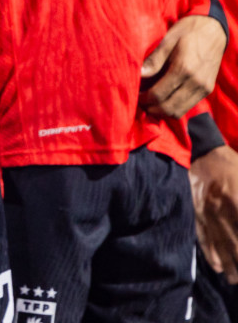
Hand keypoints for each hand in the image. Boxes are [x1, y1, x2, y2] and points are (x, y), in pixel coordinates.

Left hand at [140, 14, 226, 118]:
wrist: (213, 30)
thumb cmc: (188, 31)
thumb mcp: (167, 40)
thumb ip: (154, 60)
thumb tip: (139, 75)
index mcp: (184, 69)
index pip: (159, 94)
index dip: (144, 99)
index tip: (134, 96)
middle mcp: (196, 82)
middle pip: (169, 107)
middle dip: (152, 108)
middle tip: (140, 102)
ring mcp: (204, 88)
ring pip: (179, 111)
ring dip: (163, 111)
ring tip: (149, 102)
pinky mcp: (207, 89)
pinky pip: (188, 106)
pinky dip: (174, 107)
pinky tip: (163, 98)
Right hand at [193, 145, 237, 282]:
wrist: (201, 150)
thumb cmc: (231, 163)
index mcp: (235, 198)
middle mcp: (220, 209)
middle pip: (234, 242)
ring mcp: (205, 212)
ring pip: (218, 243)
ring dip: (227, 263)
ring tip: (234, 279)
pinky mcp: (195, 212)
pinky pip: (202, 235)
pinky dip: (209, 252)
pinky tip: (216, 266)